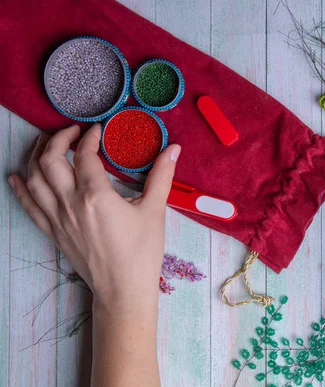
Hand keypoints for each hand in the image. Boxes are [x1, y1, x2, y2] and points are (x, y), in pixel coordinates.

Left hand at [8, 124, 178, 308]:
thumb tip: (174, 150)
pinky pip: (28, 205)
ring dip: (37, 155)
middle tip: (71, 131)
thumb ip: (162, 176)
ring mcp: (58, 219)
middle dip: (57, 139)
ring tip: (47, 143)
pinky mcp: (53, 232)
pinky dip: (20, 187)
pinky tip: (18, 176)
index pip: (85, 155)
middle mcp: (70, 204)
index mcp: (96, 196)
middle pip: (50, 160)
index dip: (90, 137)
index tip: (98, 130)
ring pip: (34, 178)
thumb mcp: (155, 211)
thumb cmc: (141, 253)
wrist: (123, 289)